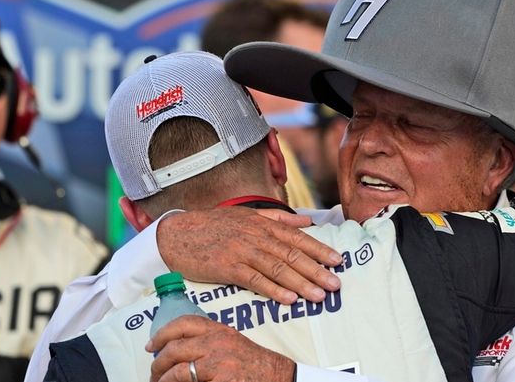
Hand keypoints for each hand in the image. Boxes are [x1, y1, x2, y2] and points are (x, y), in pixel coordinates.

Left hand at [147, 315, 294, 381]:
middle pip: (175, 348)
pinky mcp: (221, 380)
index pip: (184, 324)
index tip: (151, 345)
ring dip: (163, 380)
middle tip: (153, 373)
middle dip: (157, 363)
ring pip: (177, 371)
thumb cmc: (255, 364)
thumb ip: (209, 342)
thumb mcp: (232, 343)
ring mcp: (218, 362)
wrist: (277, 376)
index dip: (162, 334)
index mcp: (219, 330)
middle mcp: (217, 342)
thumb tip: (179, 351)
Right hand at [157, 206, 341, 303]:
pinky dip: (273, 290)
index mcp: (263, 224)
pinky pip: (255, 280)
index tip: (337, 260)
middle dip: (316, 270)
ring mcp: (242, 252)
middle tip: (336, 283)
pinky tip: (289, 299)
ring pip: (278, 269)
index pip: (297, 237)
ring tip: (319, 295)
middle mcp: (256, 237)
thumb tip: (307, 220)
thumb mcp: (246, 214)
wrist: (177, 233)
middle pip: (292, 254)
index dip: (319, 249)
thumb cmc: (212, 225)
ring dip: (301, 283)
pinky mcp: (228, 268)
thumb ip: (278, 218)